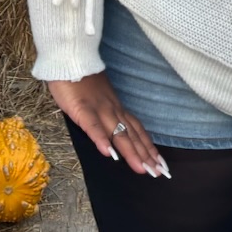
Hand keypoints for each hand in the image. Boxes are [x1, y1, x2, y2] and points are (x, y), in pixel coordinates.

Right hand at [47, 74, 169, 178]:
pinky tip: (108, 154)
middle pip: (132, 135)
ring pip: (117, 133)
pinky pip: (93, 126)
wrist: (70, 58)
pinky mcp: (83, 108)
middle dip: (145, 156)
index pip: (137, 130)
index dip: (148, 147)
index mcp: (116, 108)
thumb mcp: (99, 99)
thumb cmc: (81, 80)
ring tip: (141, 169)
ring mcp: (99, 109)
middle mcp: (113, 110)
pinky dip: (101, 140)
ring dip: (131, 152)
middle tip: (158, 173)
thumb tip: (112, 134)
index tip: (160, 164)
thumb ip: (106, 115)